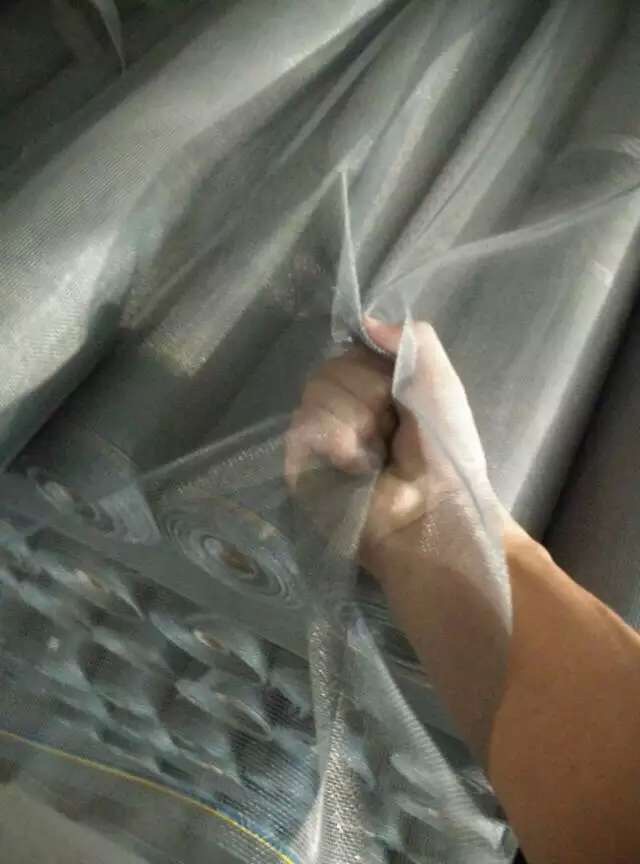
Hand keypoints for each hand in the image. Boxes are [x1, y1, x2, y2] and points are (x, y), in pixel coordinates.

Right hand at [285, 317, 511, 580]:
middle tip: (391, 428)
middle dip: (369, 393)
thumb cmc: (445, 451)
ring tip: (377, 454)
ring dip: (358, 419)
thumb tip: (364, 322)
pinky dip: (339, 440)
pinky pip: (305, 424)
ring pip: (316, 390)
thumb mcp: (441, 383)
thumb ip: (412, 340)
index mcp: (373, 389)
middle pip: (331, 366)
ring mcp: (317, 437)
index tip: (396, 389)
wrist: (436, 511)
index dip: (373, 364)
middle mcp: (341, 409)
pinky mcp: (299, 464)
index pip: (351, 350)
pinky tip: (357, 465)